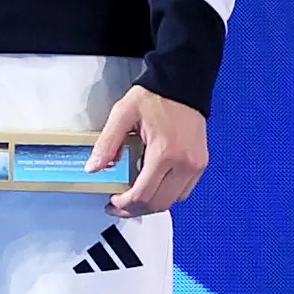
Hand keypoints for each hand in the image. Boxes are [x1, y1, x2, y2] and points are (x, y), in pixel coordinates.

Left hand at [90, 84, 208, 216]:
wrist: (182, 84)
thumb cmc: (155, 96)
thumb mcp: (122, 115)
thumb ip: (107, 144)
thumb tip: (93, 169)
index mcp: (165, 153)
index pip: (143, 195)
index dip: (124, 204)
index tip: (111, 201)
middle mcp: (185, 164)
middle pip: (158, 204)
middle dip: (135, 210)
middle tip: (118, 205)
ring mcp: (196, 165)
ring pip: (172, 201)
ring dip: (150, 204)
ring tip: (132, 197)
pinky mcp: (200, 164)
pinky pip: (183, 191)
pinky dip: (165, 194)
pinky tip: (150, 185)